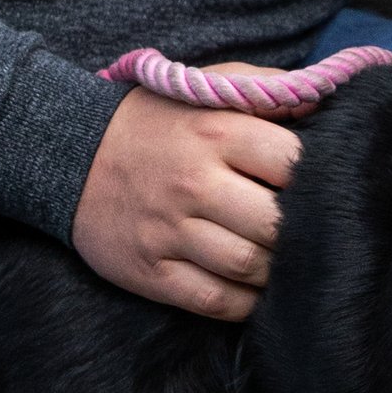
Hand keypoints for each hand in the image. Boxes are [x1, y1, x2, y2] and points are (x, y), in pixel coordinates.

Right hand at [70, 81, 301, 320]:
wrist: (67, 153)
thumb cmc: (155, 121)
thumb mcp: (205, 88)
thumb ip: (267, 89)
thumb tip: (324, 104)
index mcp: (216, 132)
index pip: (292, 163)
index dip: (319, 178)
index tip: (323, 187)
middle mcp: (194, 182)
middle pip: (275, 224)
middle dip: (301, 232)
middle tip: (312, 234)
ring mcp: (169, 230)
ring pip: (248, 266)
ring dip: (277, 271)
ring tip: (285, 262)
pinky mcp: (150, 270)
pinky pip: (213, 300)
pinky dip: (245, 304)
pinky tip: (255, 290)